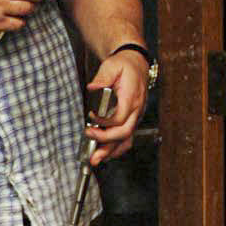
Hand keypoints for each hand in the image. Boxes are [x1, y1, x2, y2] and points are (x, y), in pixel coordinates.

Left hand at [85, 47, 149, 163]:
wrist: (135, 65)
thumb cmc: (124, 66)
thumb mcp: (112, 66)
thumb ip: (103, 77)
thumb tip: (93, 88)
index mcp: (132, 98)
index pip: (120, 117)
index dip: (105, 122)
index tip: (91, 118)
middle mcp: (136, 110)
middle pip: (124, 132)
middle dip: (106, 141)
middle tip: (89, 139)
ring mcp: (135, 117)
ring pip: (126, 139)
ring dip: (110, 151)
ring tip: (95, 159)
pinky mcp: (131, 121)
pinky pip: (126, 139)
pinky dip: (115, 149)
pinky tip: (104, 155)